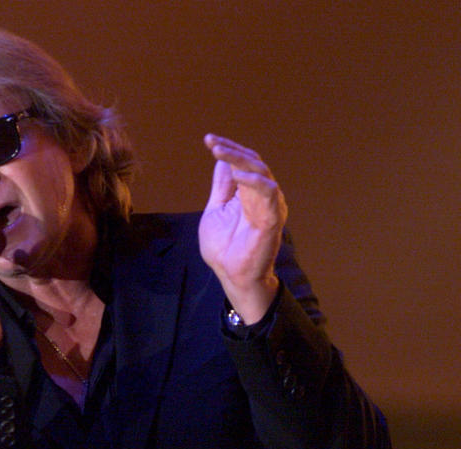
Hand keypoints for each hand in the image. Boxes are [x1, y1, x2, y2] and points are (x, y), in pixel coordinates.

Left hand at [199, 134, 286, 323]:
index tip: (209, 139)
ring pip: (261, 173)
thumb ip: (221, 188)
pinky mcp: (273, 219)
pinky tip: (237, 175)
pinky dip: (254, 182)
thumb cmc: (225, 248)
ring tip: (221, 153)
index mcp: (249, 193)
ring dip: (241, 160)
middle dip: (232, 150)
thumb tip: (221, 162)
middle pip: (253, 163)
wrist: (231, 276)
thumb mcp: (216, 211)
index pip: (243, 163)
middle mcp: (262, 196)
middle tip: (213, 143)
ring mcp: (269, 206)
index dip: (228, 149)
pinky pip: (269, 194)